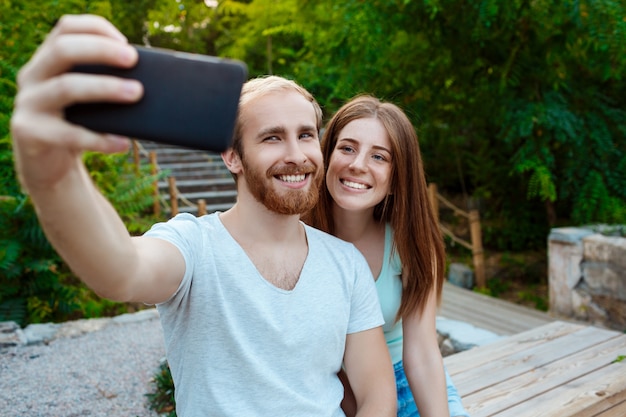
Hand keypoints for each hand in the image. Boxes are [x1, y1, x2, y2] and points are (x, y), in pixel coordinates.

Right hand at [10, 14, 142, 193]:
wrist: (48, 165)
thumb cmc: (77, 125)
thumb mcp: (87, 100)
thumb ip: (104, 82)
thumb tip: (149, 79)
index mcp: (47, 61)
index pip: (66, 28)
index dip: (96, 29)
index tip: (126, 42)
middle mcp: (33, 76)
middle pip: (63, 50)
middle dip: (102, 51)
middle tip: (133, 59)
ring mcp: (29, 104)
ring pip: (66, 87)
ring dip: (105, 88)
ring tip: (136, 93)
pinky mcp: (30, 133)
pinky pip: (69, 134)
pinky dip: (100, 139)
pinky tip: (122, 143)